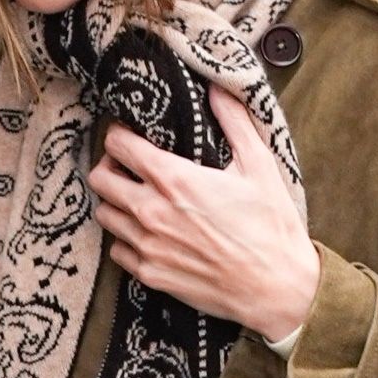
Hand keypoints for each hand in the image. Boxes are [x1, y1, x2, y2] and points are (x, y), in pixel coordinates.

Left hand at [87, 84, 319, 340]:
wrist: (277, 289)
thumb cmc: (271, 227)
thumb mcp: (259, 166)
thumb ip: (234, 122)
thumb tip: (218, 88)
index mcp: (175, 180)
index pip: (119, 146)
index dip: (120, 134)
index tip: (129, 133)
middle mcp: (153, 212)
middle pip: (100, 179)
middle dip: (109, 165)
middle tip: (127, 164)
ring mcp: (148, 246)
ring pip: (104, 214)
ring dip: (115, 202)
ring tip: (136, 197)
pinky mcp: (151, 275)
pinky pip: (118, 251)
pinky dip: (126, 238)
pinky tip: (147, 233)